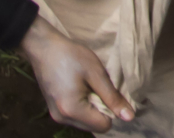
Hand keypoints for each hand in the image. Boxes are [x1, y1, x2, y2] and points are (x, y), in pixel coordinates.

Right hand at [17, 17, 126, 131]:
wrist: (43, 47)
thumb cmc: (71, 56)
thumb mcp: (96, 73)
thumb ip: (113, 97)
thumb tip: (129, 117)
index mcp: (73, 111)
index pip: (103, 126)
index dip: (111, 110)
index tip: (106, 91)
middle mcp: (62, 119)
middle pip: (94, 126)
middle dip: (101, 110)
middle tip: (96, 86)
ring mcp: (56, 117)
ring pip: (86, 122)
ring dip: (92, 108)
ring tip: (86, 86)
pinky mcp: (54, 111)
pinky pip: (76, 117)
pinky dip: (83, 107)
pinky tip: (79, 88)